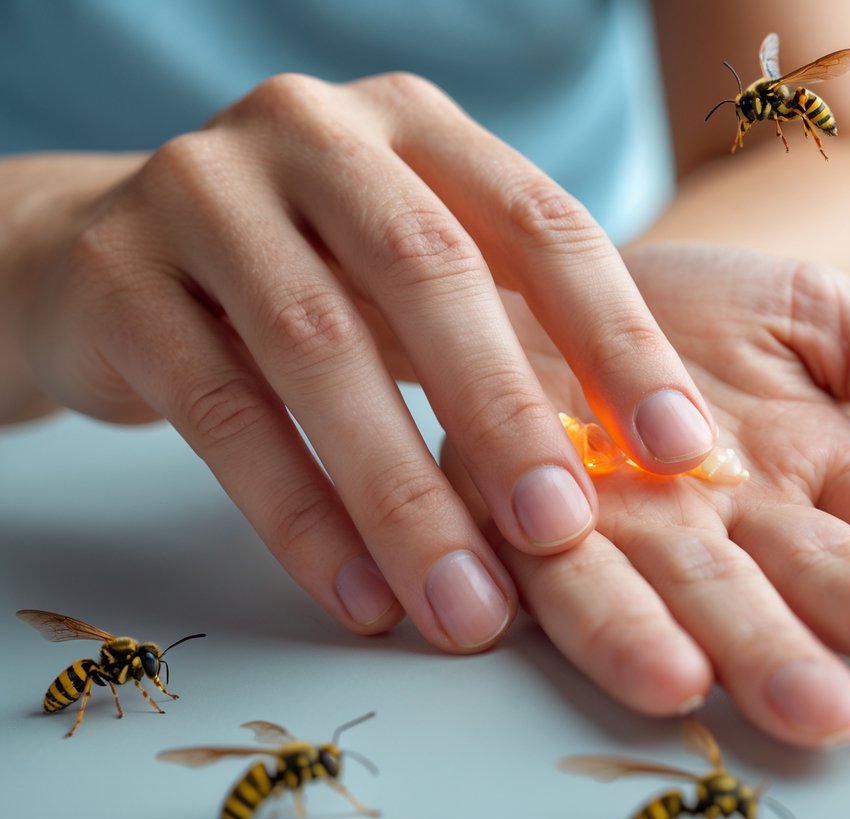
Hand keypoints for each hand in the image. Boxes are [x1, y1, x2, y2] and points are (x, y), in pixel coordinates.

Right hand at [0, 73, 719, 649]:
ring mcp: (203, 192)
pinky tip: (359, 595)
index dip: (619, 341)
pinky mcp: (118, 275)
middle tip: (562, 534)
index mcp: (417, 126)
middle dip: (505, 417)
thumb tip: (648, 467)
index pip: (543, 224)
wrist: (110, 257)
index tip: (682, 453)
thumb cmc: (310, 274)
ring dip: (402, 494)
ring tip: (463, 606)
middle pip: (429, 276)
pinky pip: (221, 410)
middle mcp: (314, 133)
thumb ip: (509, 336)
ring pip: (319, 350)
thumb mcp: (413, 277)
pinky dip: (299, 516)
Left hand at [442, 243, 849, 746]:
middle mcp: (727, 526)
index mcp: (810, 479)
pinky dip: (586, 610)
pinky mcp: (527, 522)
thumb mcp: (821, 316)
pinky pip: (553, 571)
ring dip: (738, 645)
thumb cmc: (695, 313)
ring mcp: (628, 530)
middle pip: (812, 583)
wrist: (564, 282)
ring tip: (797, 691)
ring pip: (689, 597)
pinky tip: (630, 646)